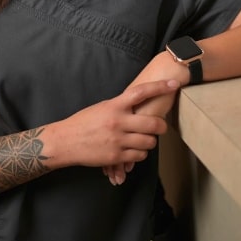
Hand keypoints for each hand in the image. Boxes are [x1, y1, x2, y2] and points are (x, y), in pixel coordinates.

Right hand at [55, 79, 178, 178]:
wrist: (65, 141)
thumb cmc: (83, 123)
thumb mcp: (102, 108)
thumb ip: (120, 107)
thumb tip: (139, 105)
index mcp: (114, 105)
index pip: (142, 92)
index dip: (160, 87)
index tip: (174, 84)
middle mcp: (118, 122)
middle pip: (152, 123)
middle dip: (161, 126)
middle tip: (161, 127)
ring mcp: (118, 140)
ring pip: (148, 142)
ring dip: (150, 142)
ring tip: (144, 140)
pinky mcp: (116, 156)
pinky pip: (139, 156)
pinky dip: (140, 154)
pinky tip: (134, 151)